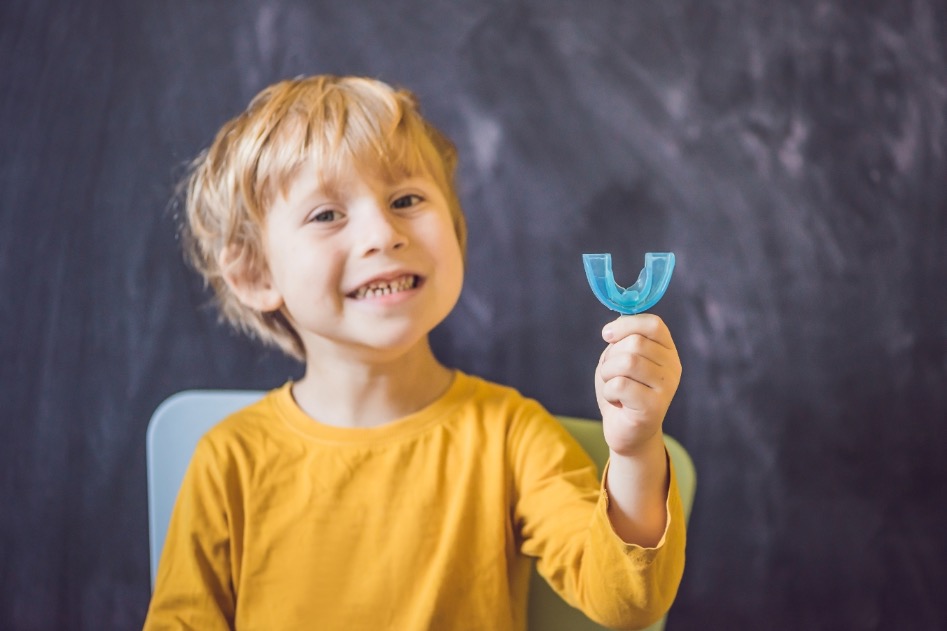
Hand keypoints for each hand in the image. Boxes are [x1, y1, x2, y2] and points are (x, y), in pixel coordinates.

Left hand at [595, 314, 681, 455]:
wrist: (626, 432)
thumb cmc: (622, 391)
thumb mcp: (621, 359)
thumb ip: (623, 340)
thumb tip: (615, 327)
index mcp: (667, 351)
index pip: (653, 324)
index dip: (626, 324)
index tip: (607, 335)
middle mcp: (673, 367)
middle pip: (635, 342)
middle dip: (611, 356)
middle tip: (611, 374)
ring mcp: (667, 388)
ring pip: (627, 361)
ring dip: (608, 373)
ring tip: (613, 386)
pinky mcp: (654, 407)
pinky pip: (620, 385)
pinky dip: (609, 391)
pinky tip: (617, 402)